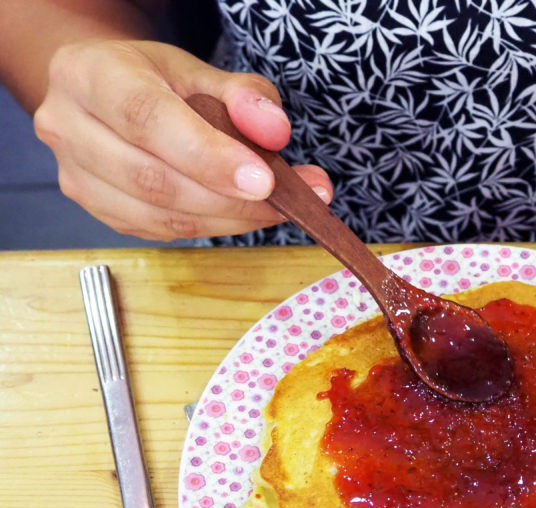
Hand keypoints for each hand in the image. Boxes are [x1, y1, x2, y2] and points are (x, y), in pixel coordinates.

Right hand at [33, 38, 332, 240]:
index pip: (148, 119)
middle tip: (289, 201)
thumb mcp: (199, 70)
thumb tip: (275, 131)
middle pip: (153, 179)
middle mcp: (69, 126)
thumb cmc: (153, 79)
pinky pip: (161, 231)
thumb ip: (243, 95)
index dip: (208, 156)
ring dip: (228, 220)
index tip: (264, 181)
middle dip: (229, 199)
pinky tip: (243, 215)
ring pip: (159, 216)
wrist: (102, 92)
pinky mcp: (96, 210)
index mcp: (89, 74)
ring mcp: (75, 175)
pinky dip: (211, 227)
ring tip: (277, 209)